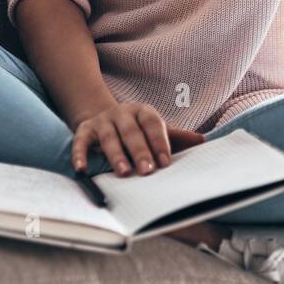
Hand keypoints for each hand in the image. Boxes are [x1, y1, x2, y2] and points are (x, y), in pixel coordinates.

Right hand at [72, 102, 204, 175]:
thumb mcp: (156, 129)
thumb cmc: (137, 128)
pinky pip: (80, 141)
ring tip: (124, 172)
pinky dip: (80, 154)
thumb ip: (177, 137)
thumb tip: (203, 141)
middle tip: (147, 171)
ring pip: (109, 137)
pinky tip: (82, 168)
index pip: (153, 124)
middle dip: (140, 151)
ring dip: (116, 155)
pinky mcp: (84, 129)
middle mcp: (122, 113)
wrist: (103, 116)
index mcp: (143, 111)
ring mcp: (102, 120)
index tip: (166, 162)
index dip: (159, 142)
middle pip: (131, 132)